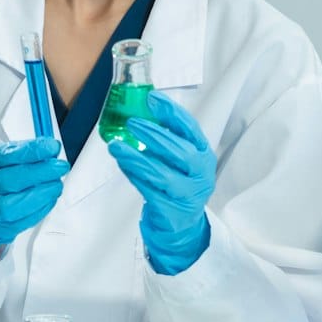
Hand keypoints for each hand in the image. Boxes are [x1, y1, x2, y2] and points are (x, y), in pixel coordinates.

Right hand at [0, 138, 69, 265]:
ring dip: (40, 194)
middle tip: (60, 166)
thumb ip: (14, 155)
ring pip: (12, 207)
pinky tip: (49, 199)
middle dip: (39, 172)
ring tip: (56, 185)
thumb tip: (48, 151)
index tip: (52, 147)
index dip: (30, 151)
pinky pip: (20, 222)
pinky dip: (39, 210)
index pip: (2, 156)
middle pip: (7, 181)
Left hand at [113, 91, 216, 273]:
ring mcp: (188, 195)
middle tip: (132, 123)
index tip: (153, 99)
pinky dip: (134, 176)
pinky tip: (123, 164)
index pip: (192, 130)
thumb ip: (167, 137)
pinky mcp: (171, 211)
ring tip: (117, 146)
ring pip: (162, 174)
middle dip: (155, 135)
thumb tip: (142, 108)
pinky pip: (150, 191)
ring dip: (137, 158)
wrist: (182, 223)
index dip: (173, 113)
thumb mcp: (180, 158)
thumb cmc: (179, 182)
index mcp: (204, 155)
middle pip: (181, 153)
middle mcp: (201, 175)